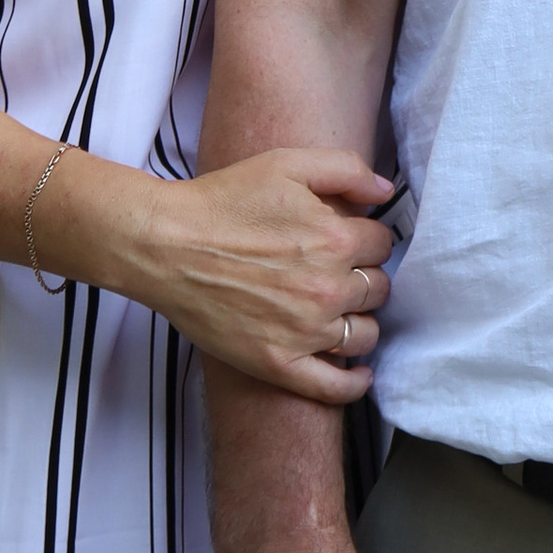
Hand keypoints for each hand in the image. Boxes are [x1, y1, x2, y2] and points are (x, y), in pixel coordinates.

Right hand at [116, 149, 401, 399]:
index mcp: (336, 239)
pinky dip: (353, 385)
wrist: (165, 246)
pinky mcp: (278, 364)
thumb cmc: (223, 201)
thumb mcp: (286, 163)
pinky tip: (360, 374)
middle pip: (378, 288)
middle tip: (337, 271)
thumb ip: (346, 169)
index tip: (348, 238)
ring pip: (365, 334)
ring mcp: (305, 332)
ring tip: (340, 311)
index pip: (383, 243)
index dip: (366, 237)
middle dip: (363, 276)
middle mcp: (328, 288)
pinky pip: (334, 388)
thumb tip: (386, 190)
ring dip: (358, 321)